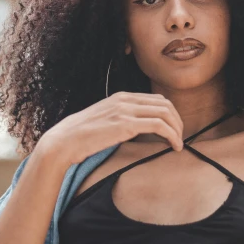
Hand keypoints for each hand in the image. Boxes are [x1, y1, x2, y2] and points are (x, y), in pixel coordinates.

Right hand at [38, 92, 184, 165]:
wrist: (64, 141)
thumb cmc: (81, 136)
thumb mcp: (105, 120)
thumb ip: (120, 119)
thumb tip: (136, 130)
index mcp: (122, 97)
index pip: (157, 99)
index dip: (170, 114)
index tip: (174, 130)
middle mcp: (126, 100)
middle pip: (165, 104)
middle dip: (177, 121)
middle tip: (180, 138)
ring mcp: (125, 110)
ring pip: (165, 113)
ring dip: (177, 129)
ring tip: (179, 144)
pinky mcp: (125, 125)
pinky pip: (159, 125)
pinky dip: (172, 135)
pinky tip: (174, 146)